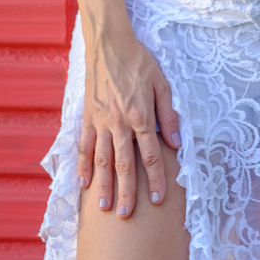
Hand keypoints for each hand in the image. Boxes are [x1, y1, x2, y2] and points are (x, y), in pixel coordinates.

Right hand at [77, 22, 181, 218]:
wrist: (109, 43)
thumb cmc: (138, 61)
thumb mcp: (161, 83)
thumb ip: (168, 114)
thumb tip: (176, 142)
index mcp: (140, 116)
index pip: (150, 155)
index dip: (156, 178)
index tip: (158, 199)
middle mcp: (119, 123)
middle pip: (124, 164)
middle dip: (127, 192)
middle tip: (126, 216)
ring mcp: (100, 121)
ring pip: (102, 160)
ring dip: (103, 185)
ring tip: (104, 207)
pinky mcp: (87, 116)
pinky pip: (84, 145)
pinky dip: (83, 165)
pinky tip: (83, 182)